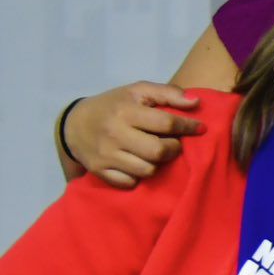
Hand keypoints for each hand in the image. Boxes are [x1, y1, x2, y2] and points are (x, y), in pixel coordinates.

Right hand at [61, 83, 199, 186]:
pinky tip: (138, 164)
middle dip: (173, 148)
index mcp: (125, 112)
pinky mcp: (99, 171)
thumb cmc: (114, 105)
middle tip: (172, 143)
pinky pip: (130, 182)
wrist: (73, 124)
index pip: (166, 123)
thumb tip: (196, 102)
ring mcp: (106, 155)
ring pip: (147, 170)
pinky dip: (138, 176)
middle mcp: (114, 134)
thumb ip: (168, 93)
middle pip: (158, 152)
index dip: (188, 127)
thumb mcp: (137, 91)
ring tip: (154, 153)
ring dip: (157, 164)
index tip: (199, 128)